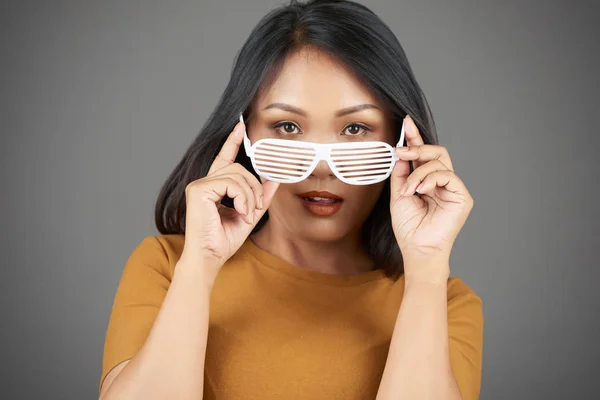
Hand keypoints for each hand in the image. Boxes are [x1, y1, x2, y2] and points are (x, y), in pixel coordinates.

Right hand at [180, 119, 279, 270]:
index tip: (241, 127)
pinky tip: (240, 212)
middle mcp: (203, 183)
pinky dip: (242, 198)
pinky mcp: (199, 190)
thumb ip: (260, 197)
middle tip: (255, 208)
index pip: (224, 159)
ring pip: (237, 175)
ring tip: (247, 214)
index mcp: (213, 187)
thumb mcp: (249, 215)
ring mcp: (199, 185)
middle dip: (254, 187)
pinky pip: (231, 183)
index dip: (232, 142)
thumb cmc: (223, 240)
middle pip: (239, 169)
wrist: (209, 257)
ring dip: (250, 196)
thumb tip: (273, 180)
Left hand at [390, 115, 472, 274]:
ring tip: (408, 189)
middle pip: (436, 152)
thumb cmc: (409, 226)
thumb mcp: (398, 193)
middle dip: (417, 147)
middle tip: (402, 152)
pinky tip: (420, 190)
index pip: (424, 155)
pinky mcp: (462, 196)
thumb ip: (401, 172)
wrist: (416, 247)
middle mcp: (442, 183)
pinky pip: (447, 175)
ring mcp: (453, 188)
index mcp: (428, 181)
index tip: (406, 123)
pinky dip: (429, 179)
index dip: (416, 138)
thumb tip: (402, 152)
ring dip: (418, 173)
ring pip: (439, 162)